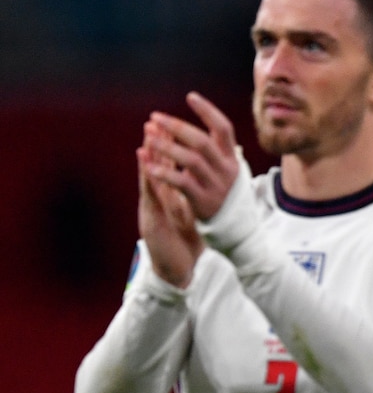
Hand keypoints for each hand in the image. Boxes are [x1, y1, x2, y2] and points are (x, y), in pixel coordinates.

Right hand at [137, 129, 202, 287]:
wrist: (176, 271)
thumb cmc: (185, 242)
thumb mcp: (192, 214)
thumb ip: (195, 195)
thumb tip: (208, 177)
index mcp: (172, 195)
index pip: (170, 166)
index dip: (171, 146)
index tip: (173, 125)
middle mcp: (161, 199)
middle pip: (158, 166)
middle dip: (159, 143)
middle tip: (157, 120)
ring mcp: (154, 208)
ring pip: (151, 176)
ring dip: (150, 154)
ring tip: (147, 134)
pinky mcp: (152, 220)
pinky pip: (150, 195)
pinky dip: (148, 176)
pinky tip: (145, 161)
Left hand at [141, 91, 238, 219]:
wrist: (236, 227)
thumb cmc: (225, 192)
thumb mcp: (228, 168)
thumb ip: (217, 148)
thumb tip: (200, 121)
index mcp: (232, 157)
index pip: (223, 127)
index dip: (208, 110)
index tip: (190, 96)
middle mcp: (226, 169)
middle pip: (202, 141)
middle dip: (177, 126)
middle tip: (155, 117)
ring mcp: (216, 185)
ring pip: (191, 160)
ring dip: (167, 147)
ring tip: (148, 137)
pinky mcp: (203, 201)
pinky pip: (182, 183)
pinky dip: (165, 173)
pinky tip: (149, 166)